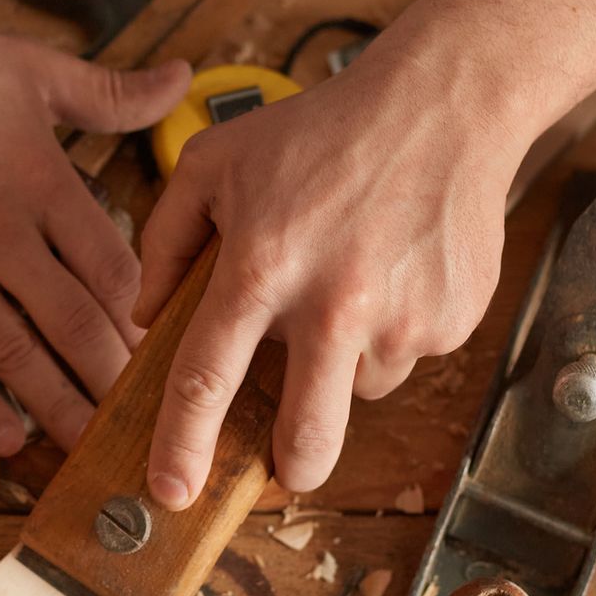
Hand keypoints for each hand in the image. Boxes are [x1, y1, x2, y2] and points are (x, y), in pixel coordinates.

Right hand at [0, 0, 189, 453]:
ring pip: (15, 351)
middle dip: (116, 377)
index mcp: (43, 182)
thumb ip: (111, 92)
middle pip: (75, 321)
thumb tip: (184, 76)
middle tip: (149, 420)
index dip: (148, 318)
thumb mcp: (32, 69)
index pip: (114, 268)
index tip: (172, 351)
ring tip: (93, 444)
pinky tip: (7, 439)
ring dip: (59, 404)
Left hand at [134, 39, 526, 506]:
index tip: (169, 493)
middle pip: (307, 436)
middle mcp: (333, 303)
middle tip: (282, 467)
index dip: (183, 445)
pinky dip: (391, 328)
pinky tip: (392, 268)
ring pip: (359, 386)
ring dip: (344, 360)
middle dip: (290, 469)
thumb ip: (166, 238)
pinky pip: (407, 355)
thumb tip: (144, 314)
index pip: (208, 378)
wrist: (444, 103)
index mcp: (261, 266)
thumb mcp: (215, 162)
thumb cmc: (320, 130)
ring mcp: (401, 317)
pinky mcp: (452, 320)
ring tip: (348, 281)